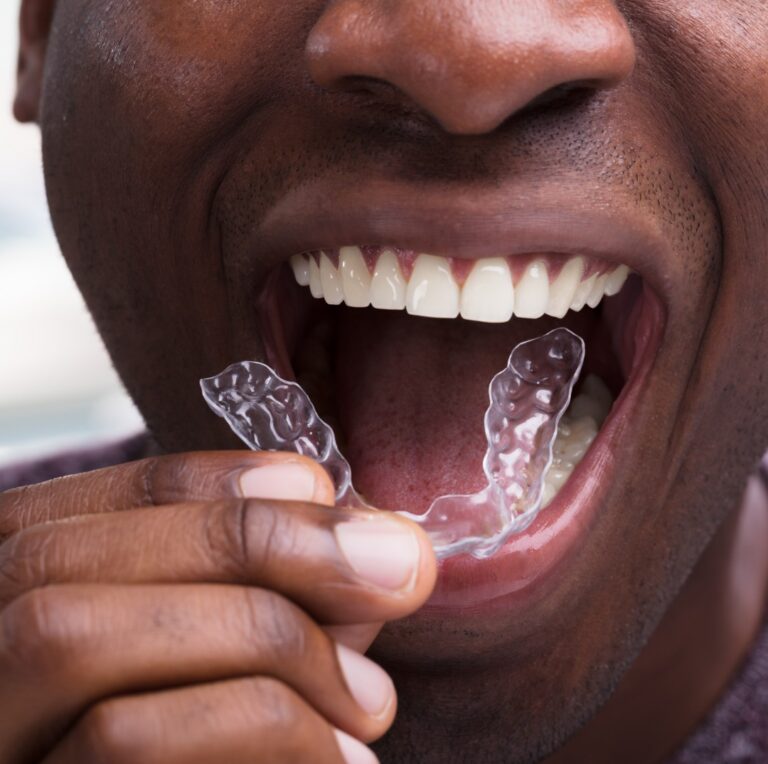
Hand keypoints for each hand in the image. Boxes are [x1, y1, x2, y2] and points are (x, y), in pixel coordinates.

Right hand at [0, 452, 436, 762]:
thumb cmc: (191, 751)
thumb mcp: (205, 672)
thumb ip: (255, 612)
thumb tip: (364, 556)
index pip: (85, 508)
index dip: (206, 485)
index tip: (319, 486)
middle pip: (70, 561)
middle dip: (253, 543)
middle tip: (395, 567)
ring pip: (70, 636)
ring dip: (256, 639)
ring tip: (370, 697)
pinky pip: (117, 746)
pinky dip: (248, 727)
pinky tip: (338, 760)